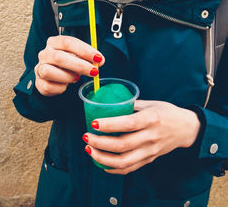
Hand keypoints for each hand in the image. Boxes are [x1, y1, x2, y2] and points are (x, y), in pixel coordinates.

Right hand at [34, 35, 104, 95]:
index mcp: (54, 42)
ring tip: (76, 78)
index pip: (67, 42)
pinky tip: (66, 86)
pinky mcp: (38, 82)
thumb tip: (99, 61)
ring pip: (48, 72)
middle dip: (80, 66)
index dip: (84, 50)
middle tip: (94, 71)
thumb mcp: (78, 56)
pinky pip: (48, 86)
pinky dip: (60, 88)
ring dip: (67, 77)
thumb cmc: (68, 64)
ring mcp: (39, 68)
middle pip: (59, 57)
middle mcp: (44, 54)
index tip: (98, 58)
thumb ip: (87, 57)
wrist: (53, 76)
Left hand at [83, 100, 200, 174]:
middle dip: (100, 143)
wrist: (187, 128)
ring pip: (124, 161)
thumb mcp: (151, 103)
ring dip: (103, 158)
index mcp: (151, 119)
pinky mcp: (149, 159)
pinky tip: (101, 163)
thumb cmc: (167, 112)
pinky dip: (113, 169)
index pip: (128, 124)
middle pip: (122, 145)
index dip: (109, 125)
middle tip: (86, 137)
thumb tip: (110, 105)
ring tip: (89, 150)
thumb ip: (131, 105)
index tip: (93, 123)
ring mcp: (151, 151)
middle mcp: (151, 137)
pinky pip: (129, 168)